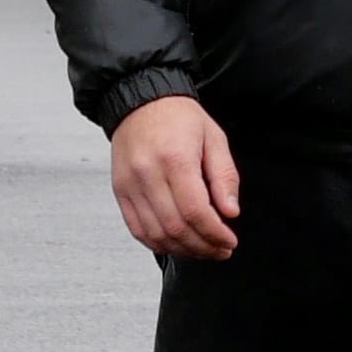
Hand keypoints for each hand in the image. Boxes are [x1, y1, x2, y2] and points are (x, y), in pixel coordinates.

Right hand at [110, 96, 239, 258]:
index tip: (230, 241)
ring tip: (203, 250)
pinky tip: (177, 244)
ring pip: (155, 235)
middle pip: (175, 228)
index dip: (215, 234)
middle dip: (203, 247)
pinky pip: (137, 229)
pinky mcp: (120, 192)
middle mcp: (148, 174)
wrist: (141, 101)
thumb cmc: (179, 118)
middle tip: (221, 250)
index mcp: (175, 159)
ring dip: (182, 250)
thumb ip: (224, 176)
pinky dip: (158, 244)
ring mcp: (130, 185)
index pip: (195, 211)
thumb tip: (230, 212)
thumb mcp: (214, 139)